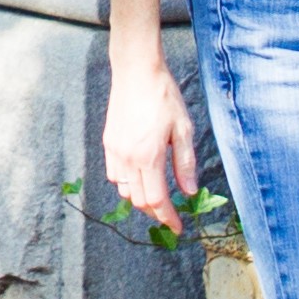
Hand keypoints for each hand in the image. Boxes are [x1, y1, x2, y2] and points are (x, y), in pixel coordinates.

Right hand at [103, 43, 199, 231]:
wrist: (136, 72)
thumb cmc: (164, 97)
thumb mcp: (184, 129)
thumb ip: (185, 163)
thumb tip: (189, 192)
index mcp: (149, 156)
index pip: (157, 200)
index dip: (168, 218)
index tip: (178, 227)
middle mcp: (128, 158)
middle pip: (139, 201)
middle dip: (156, 213)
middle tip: (171, 214)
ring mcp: (115, 151)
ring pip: (125, 190)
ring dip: (141, 199)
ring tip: (157, 196)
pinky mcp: (109, 143)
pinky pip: (115, 175)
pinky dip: (128, 184)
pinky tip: (140, 177)